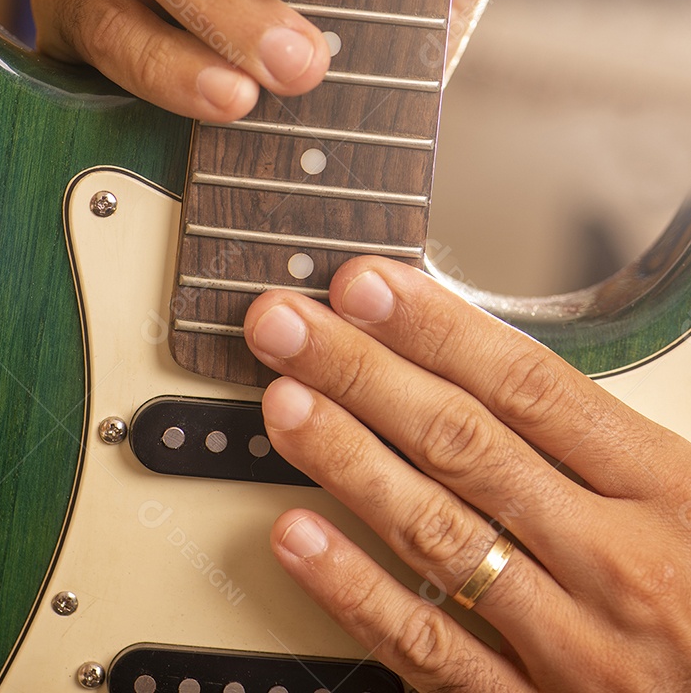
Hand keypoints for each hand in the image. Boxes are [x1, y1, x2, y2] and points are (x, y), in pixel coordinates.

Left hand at [244, 259, 690, 690]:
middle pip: (463, 443)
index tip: (365, 288)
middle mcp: (611, 560)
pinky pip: (432, 649)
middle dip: (363, 372)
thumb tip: (497, 359)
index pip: (527, 385)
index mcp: (662, 489)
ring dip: (348, 460)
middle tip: (289, 327)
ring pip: (436, 534)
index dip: (435, 328)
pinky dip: (357, 590)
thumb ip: (605, 437)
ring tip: (284, 404)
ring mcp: (570, 643)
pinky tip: (300, 538)